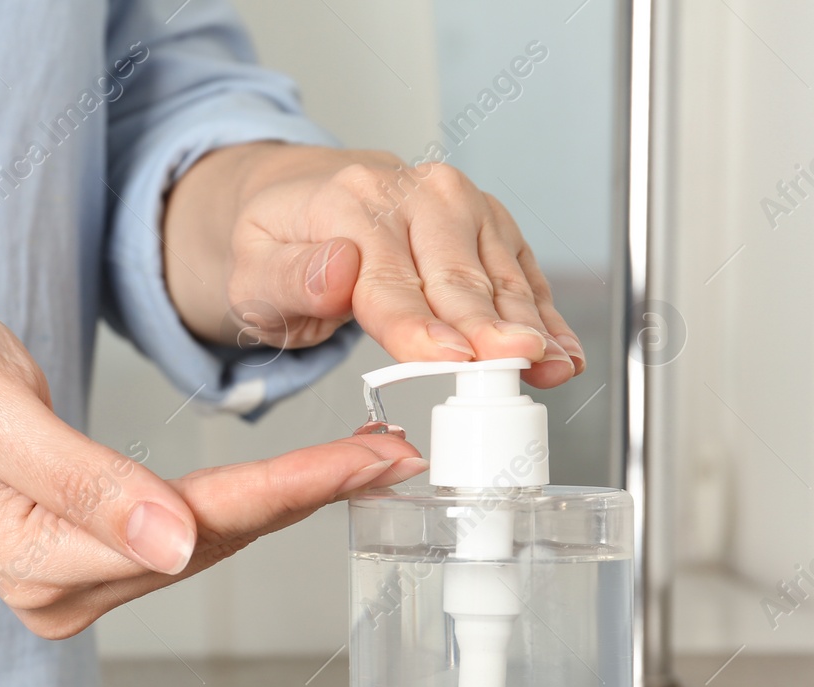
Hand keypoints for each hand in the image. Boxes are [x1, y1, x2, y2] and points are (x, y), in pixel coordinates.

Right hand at [0, 299, 424, 638]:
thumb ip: (81, 480)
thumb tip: (175, 544)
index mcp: (37, 560)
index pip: (192, 526)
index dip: (287, 490)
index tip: (368, 461)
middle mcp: (59, 591)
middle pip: (210, 543)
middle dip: (305, 496)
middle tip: (396, 454)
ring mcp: (68, 585)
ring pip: (202, 545)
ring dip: (283, 502)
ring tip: (365, 462)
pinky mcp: (79, 563)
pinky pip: (179, 537)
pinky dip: (241, 505)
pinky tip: (290, 482)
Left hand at [163, 143, 584, 389]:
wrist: (300, 203)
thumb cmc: (277, 247)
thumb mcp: (251, 271)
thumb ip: (290, 278)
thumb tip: (337, 270)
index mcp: (349, 202)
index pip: (387, 279)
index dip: (418, 325)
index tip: (447, 357)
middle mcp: (412, 193)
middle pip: (455, 276)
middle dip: (487, 325)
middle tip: (513, 363)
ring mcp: (458, 204)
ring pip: (499, 275)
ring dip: (529, 325)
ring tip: (551, 367)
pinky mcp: (487, 224)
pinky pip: (521, 273)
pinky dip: (544, 314)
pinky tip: (562, 351)